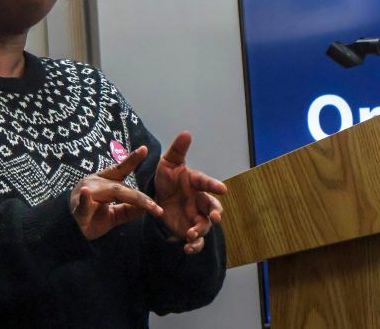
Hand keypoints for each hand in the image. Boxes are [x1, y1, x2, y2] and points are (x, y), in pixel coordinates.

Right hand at [70, 145, 164, 240]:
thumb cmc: (91, 219)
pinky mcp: (77, 208)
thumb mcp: (114, 215)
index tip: (144, 149)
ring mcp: (85, 194)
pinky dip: (84, 199)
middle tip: (155, 205)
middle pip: (121, 186)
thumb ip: (129, 210)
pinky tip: (85, 193)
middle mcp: (95, 184)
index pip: (120, 170)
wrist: (69, 232)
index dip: (132, 160)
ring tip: (145, 204)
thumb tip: (149, 207)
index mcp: (103, 183)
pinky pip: (82, 203)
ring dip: (129, 197)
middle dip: (139, 196)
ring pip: (110, 192)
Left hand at [154, 131, 226, 253]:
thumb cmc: (167, 178)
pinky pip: (196, 241)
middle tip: (215, 217)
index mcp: (197, 183)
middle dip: (215, 213)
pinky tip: (187, 248)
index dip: (214, 185)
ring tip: (191, 233)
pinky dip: (194, 246)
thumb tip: (186, 132)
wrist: (156, 196)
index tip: (222, 189)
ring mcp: (196, 216)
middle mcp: (200, 200)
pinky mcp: (189, 230)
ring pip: (205, 226)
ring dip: (201, 230)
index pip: (207, 183)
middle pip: (212, 208)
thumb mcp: (168, 162)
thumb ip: (178, 150)